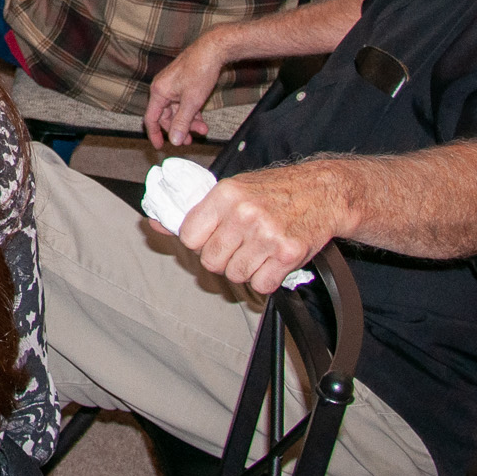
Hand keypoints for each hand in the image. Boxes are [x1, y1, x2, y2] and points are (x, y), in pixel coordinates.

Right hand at [147, 33, 225, 147]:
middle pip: (165, 116)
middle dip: (178, 129)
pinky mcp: (183, 83)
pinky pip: (183, 102)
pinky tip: (202, 120)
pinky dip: (192, 112)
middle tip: (189, 140)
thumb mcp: (191, 102)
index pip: (151, 118)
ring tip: (202, 130)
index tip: (160, 147)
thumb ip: (181, 122)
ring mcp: (173, 85)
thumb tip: (173, 140)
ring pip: (177, 110)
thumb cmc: (200, 71)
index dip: (155, 134)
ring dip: (188, 122)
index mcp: (159, 91)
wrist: (213, 49)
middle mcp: (162, 88)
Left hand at [175, 165, 339, 293]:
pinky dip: (266, 280)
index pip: (189, 236)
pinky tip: (272, 261)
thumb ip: (194, 211)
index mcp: (226, 195)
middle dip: (221, 259)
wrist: (322, 192)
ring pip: (235, 275)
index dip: (198, 242)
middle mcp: (244, 214)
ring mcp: (267, 235)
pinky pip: (261, 285)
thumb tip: (154, 224)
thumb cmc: (275, 190)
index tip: (210, 238)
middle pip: (211, 261)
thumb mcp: (231, 191)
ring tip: (257, 250)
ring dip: (245, 269)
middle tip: (237, 247)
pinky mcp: (288, 254)